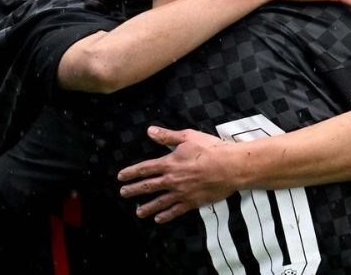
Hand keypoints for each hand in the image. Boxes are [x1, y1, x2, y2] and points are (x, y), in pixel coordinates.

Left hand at [117, 127, 234, 222]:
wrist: (229, 166)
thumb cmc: (211, 149)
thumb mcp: (188, 137)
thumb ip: (168, 136)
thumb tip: (150, 131)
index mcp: (169, 163)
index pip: (145, 168)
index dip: (131, 173)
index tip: (121, 177)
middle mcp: (172, 180)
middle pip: (148, 186)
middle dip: (134, 190)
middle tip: (123, 194)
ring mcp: (181, 193)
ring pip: (159, 202)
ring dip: (147, 207)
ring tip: (138, 212)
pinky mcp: (192, 202)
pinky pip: (175, 211)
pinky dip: (166, 216)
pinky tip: (158, 219)